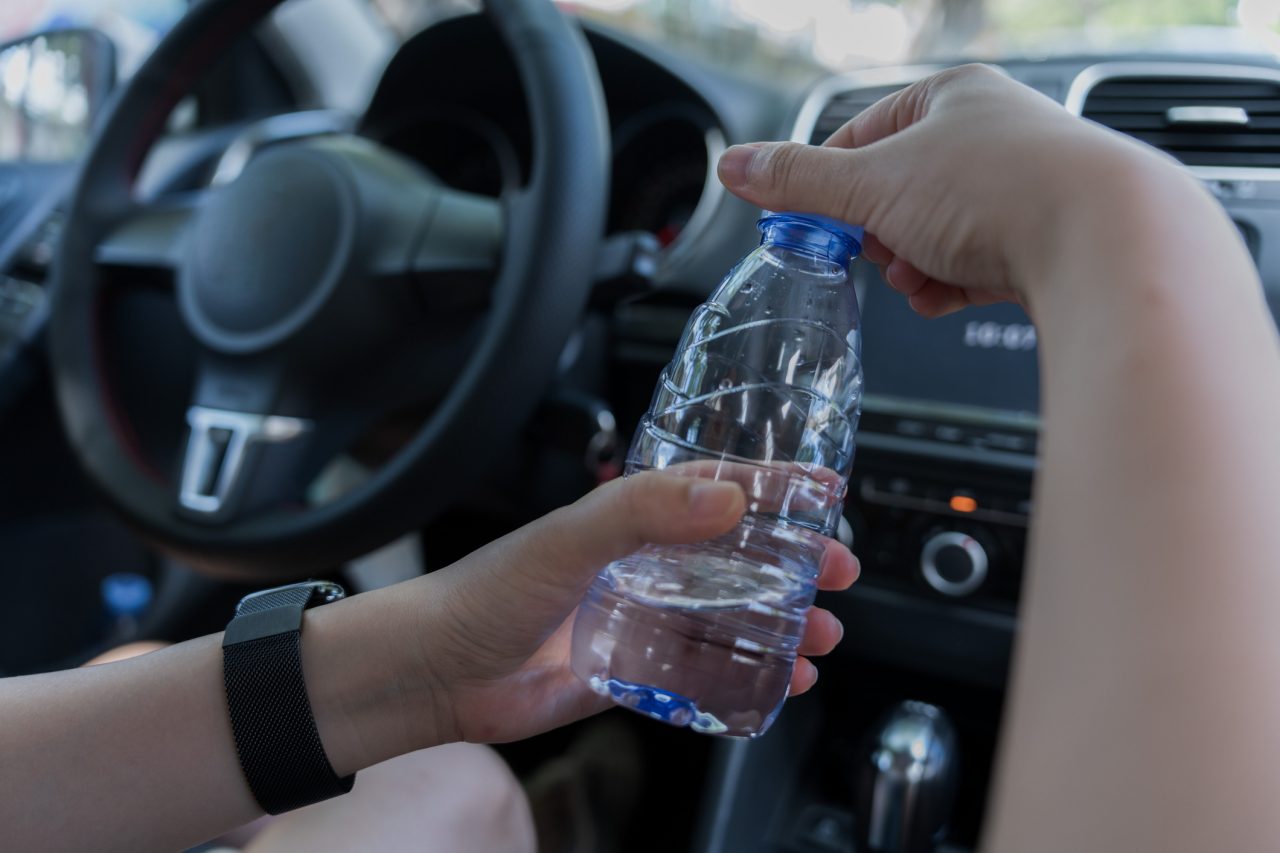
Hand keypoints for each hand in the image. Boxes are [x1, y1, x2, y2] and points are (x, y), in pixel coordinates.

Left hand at [412, 471, 857, 743]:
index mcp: (626, 518)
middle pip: (735, 557)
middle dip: (792, 563)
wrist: (435, 673)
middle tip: (837, 571)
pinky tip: (780, 679)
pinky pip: (700, 671)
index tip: (826, 490)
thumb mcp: (568, 537)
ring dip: (779, 622)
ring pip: (728, 617)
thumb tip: (727, 498)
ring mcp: (637, 617)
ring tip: (821, 633)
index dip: (773, 489)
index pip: (714, 491)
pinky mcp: (630, 670)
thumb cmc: (485, 593)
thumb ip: (643, 511)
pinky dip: (745, 675)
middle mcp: (638, 564)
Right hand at [716, 64, 1184, 316]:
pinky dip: (951, 283)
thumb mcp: (872, 183)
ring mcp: (1022, 187)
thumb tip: (735, 167)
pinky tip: (947, 293)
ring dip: (913, 264)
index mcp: (950, 97)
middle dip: (879, 234)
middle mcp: (991, 134)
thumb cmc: (999, 189)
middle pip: (898, 191)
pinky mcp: (1043, 239)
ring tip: (919, 277)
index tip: (808, 223)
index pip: (861, 137)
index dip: (827, 186)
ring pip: (936, 232)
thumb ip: (798, 180)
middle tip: (876, 251)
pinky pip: (974, 263)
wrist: (1102, 239)